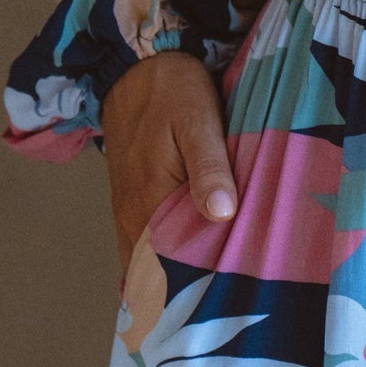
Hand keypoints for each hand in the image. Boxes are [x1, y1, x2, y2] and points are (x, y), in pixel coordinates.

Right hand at [100, 51, 237, 279]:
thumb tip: (222, 215)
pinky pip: (148, 243)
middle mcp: (132, 216)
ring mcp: (128, 213)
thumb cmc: (174, 91)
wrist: (137, 68)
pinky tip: (198, 262)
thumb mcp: (198, 120)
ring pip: (154, 260)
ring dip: (181, 274)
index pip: (173, 264)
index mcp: (149, 200)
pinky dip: (169, 257)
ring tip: (222, 288)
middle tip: (237, 298)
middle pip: (161, 271)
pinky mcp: (132, 203)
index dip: (201, 284)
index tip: (235, 296)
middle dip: (193, 288)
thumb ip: (209, 167)